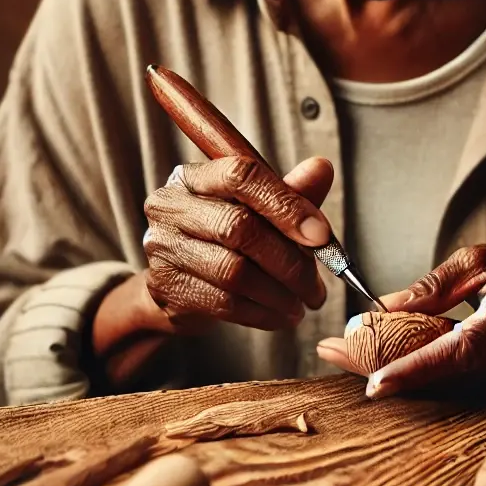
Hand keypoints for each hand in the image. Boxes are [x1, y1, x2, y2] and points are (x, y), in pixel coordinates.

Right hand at [141, 155, 334, 331]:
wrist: (184, 283)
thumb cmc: (228, 236)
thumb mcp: (260, 209)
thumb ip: (291, 192)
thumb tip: (322, 169)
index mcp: (196, 176)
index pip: (242, 177)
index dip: (286, 205)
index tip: (322, 236)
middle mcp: (171, 205)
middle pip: (239, 227)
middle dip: (290, 261)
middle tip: (317, 287)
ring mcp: (163, 246)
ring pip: (234, 271)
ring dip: (279, 294)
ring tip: (302, 304)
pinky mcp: (165, 286)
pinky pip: (224, 303)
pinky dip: (262, 313)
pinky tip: (281, 316)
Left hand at [317, 241, 485, 398]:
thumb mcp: (482, 258)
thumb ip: (435, 286)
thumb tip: (385, 308)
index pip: (462, 350)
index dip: (417, 368)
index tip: (376, 382)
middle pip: (443, 372)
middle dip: (384, 364)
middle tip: (331, 350)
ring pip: (444, 381)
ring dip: (393, 368)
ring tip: (343, 351)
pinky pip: (455, 381)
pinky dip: (415, 370)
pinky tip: (379, 358)